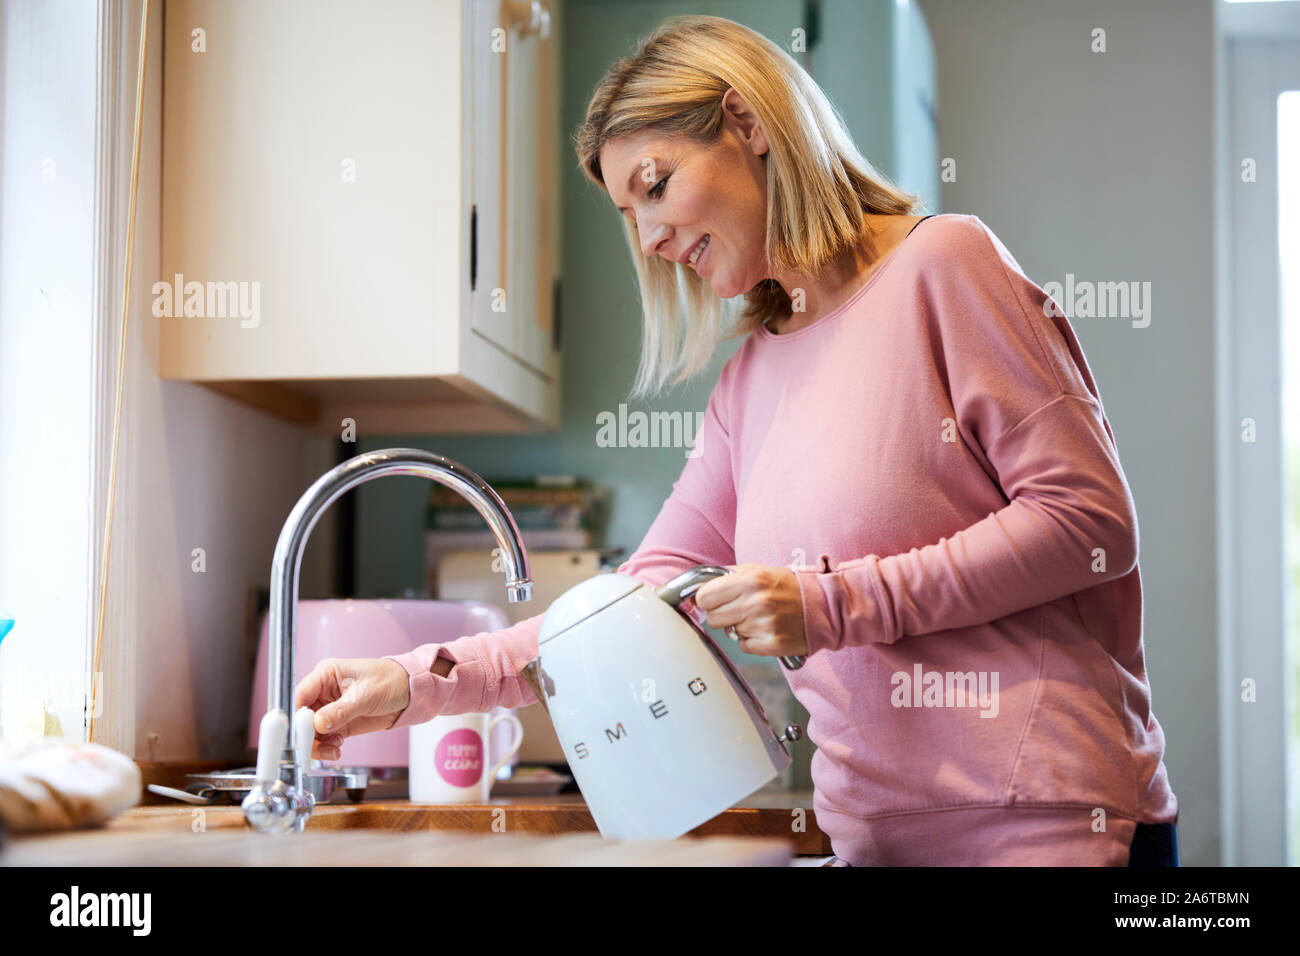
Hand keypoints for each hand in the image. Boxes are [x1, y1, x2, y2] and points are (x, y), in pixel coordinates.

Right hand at [293, 658, 411, 759]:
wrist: (410, 693)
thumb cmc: (391, 681)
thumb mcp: (366, 695)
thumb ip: (341, 711)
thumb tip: (317, 724)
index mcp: (326, 675)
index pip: (299, 695)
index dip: (294, 716)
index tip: (296, 734)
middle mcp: (323, 692)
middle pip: (301, 717)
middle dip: (305, 735)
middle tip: (313, 748)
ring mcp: (330, 709)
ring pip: (310, 732)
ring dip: (317, 745)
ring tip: (333, 750)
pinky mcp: (338, 724)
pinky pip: (323, 739)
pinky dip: (326, 748)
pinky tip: (337, 749)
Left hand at [692, 563, 809, 659]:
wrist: (822, 605)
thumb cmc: (787, 587)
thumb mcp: (757, 570)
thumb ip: (727, 576)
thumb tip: (699, 588)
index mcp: (749, 579)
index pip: (704, 597)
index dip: (708, 600)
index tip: (715, 600)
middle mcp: (755, 602)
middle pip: (713, 618)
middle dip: (722, 615)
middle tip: (739, 609)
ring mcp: (763, 625)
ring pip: (729, 633)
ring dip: (740, 627)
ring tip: (759, 617)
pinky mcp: (771, 644)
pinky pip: (744, 646)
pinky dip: (752, 641)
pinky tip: (766, 629)